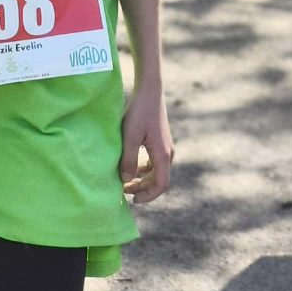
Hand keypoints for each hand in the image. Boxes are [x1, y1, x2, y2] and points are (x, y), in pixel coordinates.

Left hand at [120, 85, 174, 203]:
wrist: (149, 90)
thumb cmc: (139, 112)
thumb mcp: (130, 136)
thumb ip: (129, 160)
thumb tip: (126, 181)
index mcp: (162, 154)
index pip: (161, 185)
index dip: (148, 196)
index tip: (133, 200)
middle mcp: (167, 152)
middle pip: (159, 180)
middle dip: (143, 188)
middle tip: (124, 191)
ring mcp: (165, 146)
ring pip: (156, 171)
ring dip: (142, 179)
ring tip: (125, 180)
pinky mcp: (160, 140)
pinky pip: (154, 161)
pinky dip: (144, 168)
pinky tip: (131, 166)